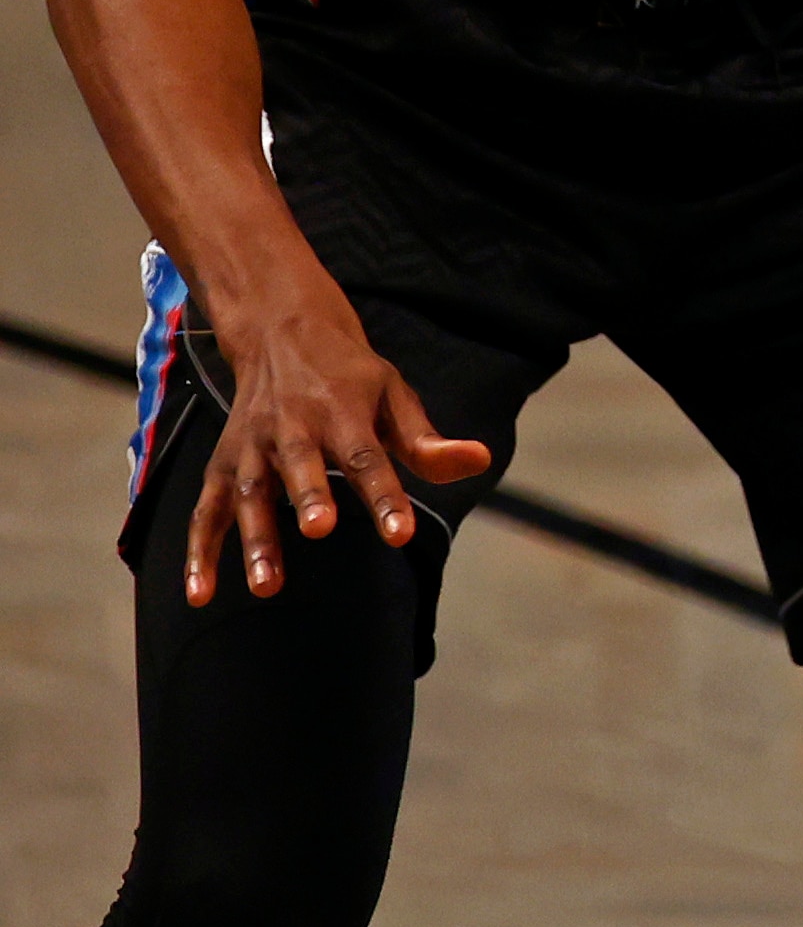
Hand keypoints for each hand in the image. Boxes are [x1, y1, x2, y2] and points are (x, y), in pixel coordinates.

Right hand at [185, 272, 491, 603]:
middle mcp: (293, 427)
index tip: (401, 533)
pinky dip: (199, 552)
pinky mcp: (222, 464)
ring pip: (250, 492)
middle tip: (320, 530)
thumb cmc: (350, 376)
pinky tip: (200, 595)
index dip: (385, 495)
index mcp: (344, 410)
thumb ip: (426, 440)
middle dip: (308, 497)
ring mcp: (252, 446)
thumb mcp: (394, 394)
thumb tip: (479, 461)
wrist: (281, 332)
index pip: (369, 456)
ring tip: (267, 586)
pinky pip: (205, 511)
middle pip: (301, 466)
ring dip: (254, 538)